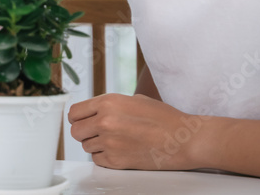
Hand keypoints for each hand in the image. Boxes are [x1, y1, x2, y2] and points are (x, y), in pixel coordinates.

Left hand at [69, 93, 202, 170]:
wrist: (185, 139)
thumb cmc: (164, 118)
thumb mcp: (134, 100)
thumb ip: (110, 105)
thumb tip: (93, 111)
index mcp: (108, 102)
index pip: (74, 112)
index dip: (78, 118)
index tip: (83, 121)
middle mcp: (105, 121)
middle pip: (76, 131)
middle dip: (84, 132)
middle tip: (97, 133)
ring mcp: (110, 142)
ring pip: (86, 146)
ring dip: (96, 145)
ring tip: (114, 141)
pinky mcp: (117, 161)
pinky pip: (97, 160)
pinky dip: (104, 157)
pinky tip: (119, 151)